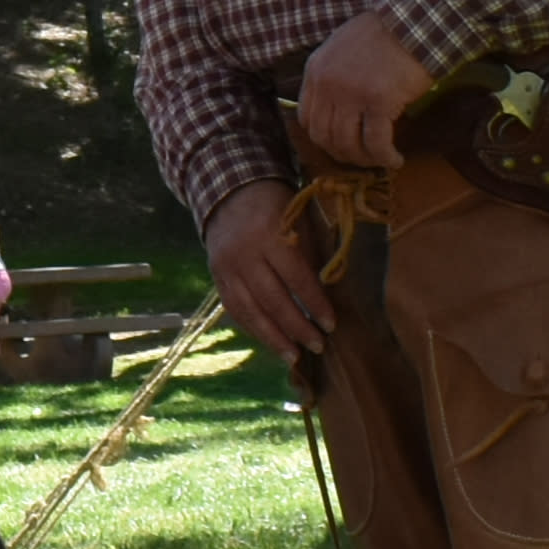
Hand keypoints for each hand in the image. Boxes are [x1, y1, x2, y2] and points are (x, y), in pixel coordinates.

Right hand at [203, 183, 333, 359]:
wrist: (230, 191)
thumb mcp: (298, 220)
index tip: (332, 324)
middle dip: (297, 327)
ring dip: (274, 338)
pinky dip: (254, 328)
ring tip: (294, 356)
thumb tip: (327, 298)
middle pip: (272, 299)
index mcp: (268, 234)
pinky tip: (272, 342)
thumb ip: (310, 255)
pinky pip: (235, 309)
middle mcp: (243, 253)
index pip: (295, 277)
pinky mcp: (216, 277)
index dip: (314, 303)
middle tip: (319, 345)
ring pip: (250, 310)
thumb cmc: (277, 206)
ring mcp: (225, 267)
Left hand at [292, 7, 436, 171]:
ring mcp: (351, 94)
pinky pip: (376, 143)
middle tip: (361, 159)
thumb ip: (334, 75)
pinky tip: (395, 159)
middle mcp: (327, 84)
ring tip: (380, 160)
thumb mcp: (343, 47)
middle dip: (342, 154)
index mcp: (315, 70)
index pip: (306, 118)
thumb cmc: (384, 32)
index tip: (340, 145)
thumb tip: (339, 110)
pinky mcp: (379, 102)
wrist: (413, 21)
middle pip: (324, 136)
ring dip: (364, 159)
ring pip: (348, 144)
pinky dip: (385, 157)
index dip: (323, 138)